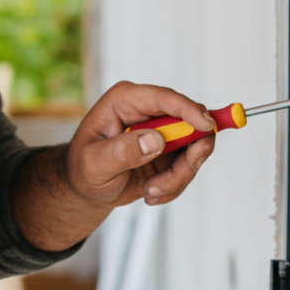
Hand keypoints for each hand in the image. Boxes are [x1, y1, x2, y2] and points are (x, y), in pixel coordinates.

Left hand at [65, 80, 215, 209]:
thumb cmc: (83, 169)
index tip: (206, 125)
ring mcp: (164, 130)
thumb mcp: (94, 163)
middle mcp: (148, 111)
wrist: (88, 188)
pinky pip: (189, 167)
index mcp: (125, 101)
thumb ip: (123, 151)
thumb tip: (156, 140)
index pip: (163, 97)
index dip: (188, 109)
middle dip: (187, 157)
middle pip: (191, 122)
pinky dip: (174, 186)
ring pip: (195, 149)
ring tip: (150, 191)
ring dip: (177, 177)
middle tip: (170, 180)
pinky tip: (151, 192)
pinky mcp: (172, 150)